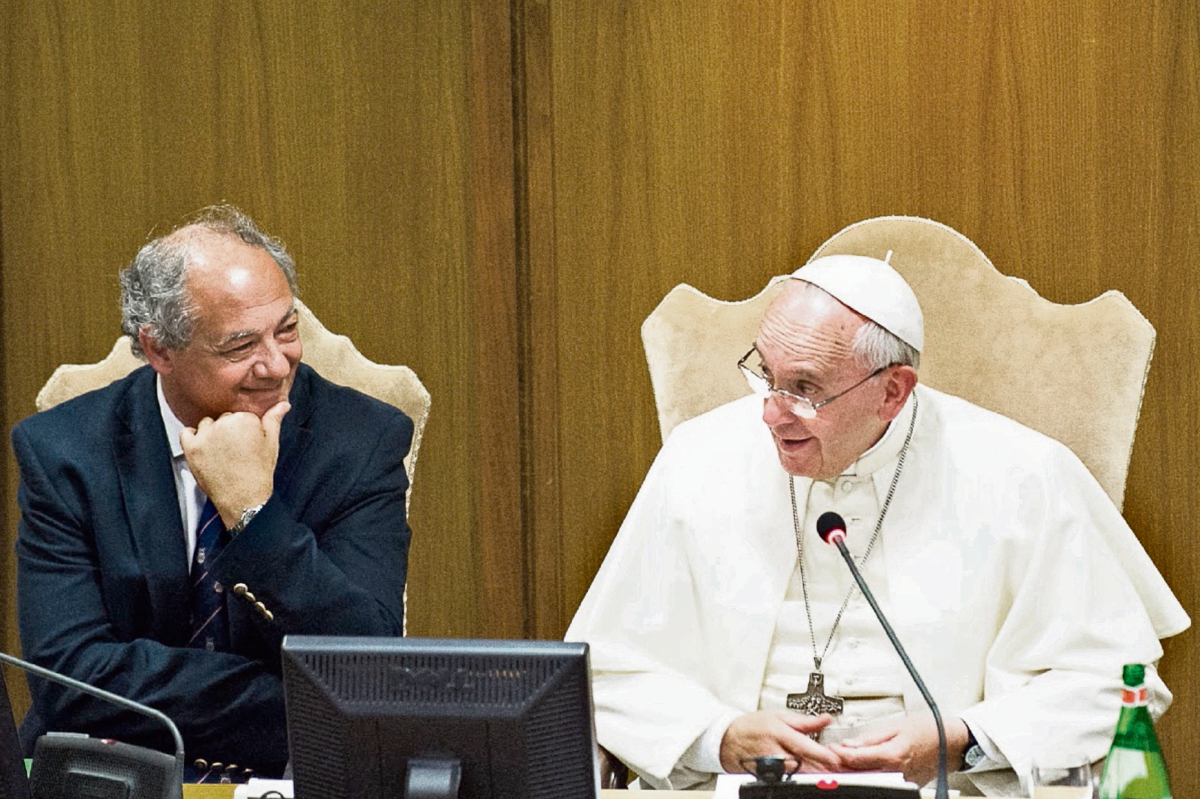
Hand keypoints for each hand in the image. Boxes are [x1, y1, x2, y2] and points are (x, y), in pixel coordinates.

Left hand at [180, 401, 289, 526]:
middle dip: (228, 431)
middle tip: (236, 450)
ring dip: (211, 434)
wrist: (244, 499)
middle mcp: (223, 424)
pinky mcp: (192, 449)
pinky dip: (192, 437)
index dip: (244, 429)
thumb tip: (283, 405)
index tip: (247, 442)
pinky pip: (186, 433)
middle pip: (223, 419)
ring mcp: (205, 436)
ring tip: (222, 453)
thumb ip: (274, 420)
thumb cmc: (258, 472)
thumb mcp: (272, 443)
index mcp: (243, 419)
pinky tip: (204, 448)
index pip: (240, 415)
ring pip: (206, 425)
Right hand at [719, 711, 842, 774]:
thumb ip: (805, 721)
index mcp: (778, 734)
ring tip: (830, 772)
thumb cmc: (751, 727)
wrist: (727, 740)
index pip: (804, 746)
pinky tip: (814, 775)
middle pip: (805, 764)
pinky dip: (804, 776)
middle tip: (841, 767)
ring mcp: (772, 767)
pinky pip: (791, 778)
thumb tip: (826, 719)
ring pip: (799, 773)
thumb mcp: (778, 717)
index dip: (822, 755)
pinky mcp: (770, 776)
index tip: (836, 759)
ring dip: (816, 773)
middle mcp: (775, 752)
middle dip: (824, 767)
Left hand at [828, 711, 968, 786]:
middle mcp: (897, 773)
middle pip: (860, 775)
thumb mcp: (895, 726)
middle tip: (831, 759)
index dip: (839, 754)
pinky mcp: (905, 785)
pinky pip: (881, 783)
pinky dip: (867, 777)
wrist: (950, 742)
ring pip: (869, 781)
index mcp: (892, 756)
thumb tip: (849, 744)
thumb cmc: (927, 730)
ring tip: (842, 764)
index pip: (857, 759)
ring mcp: (901, 782)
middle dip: (842, 768)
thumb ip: (870, 738)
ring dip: (853, 774)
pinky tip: (860, 770)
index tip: (830, 749)